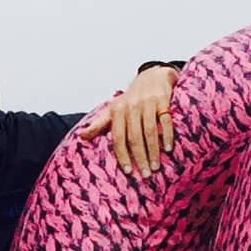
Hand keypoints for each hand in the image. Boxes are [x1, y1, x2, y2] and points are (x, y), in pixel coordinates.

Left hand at [76, 63, 179, 177]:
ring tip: (156, 167)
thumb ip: (99, 124)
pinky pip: (165, 121)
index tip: (128, 171)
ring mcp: (147, 103)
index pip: (118, 137)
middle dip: (140, 158)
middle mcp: (131, 107)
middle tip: (146, 175)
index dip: (122, 155)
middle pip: (135, 137)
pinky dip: (167, 135)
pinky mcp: (163, 101)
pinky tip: (168, 149)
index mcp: (117, 111)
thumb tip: (81, 136)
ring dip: (153, 152)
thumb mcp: (113, 109)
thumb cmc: (131, 98)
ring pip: (149, 132)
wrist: (152, 76)